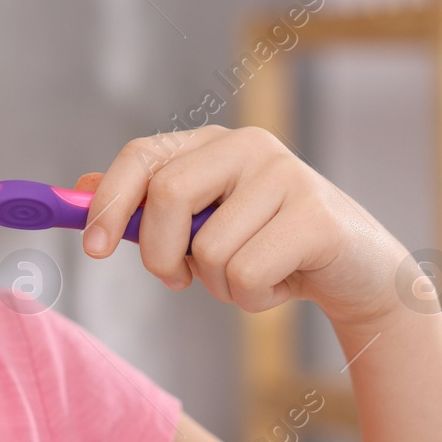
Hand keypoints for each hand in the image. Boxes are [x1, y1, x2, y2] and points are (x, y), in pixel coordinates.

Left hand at [75, 125, 410, 328]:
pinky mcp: (317, 216)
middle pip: (165, 195)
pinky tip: (284, 283)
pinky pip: (246, 273)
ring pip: (207, 249)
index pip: (141, 156)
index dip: (107, 201)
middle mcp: (247, 146)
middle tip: (177, 279)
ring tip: (254, 275)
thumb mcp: (204, 225)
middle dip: (158, 252)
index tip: (89, 249)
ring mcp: (287, 175)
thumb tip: (81, 185)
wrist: (360, 275)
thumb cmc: (268, 249)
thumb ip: (147, 205)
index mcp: (212, 144)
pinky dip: (253, 298)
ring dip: (218, 285)